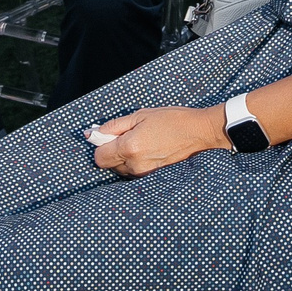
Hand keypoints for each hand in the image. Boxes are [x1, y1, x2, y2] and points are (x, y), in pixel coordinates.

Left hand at [87, 105, 233, 175]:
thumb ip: (114, 126)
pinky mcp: (152, 175)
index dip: (99, 145)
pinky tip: (146, 148)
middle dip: (110, 151)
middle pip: (107, 165)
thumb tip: (93, 133)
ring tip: (139, 140)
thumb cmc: (171, 120)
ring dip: (121, 157)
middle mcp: (134, 164)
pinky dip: (132, 161)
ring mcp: (144, 172)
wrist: (198, 132)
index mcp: (130, 147)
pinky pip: (132, 171)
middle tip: (124, 135)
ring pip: (120, 169)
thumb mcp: (140, 115)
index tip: (106, 135)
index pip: (99, 157)